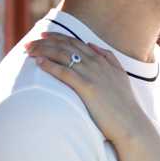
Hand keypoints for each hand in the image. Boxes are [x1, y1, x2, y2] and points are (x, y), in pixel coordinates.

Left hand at [26, 27, 144, 145]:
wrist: (131, 124)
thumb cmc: (125, 106)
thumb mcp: (120, 76)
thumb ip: (108, 58)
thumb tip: (92, 46)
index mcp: (102, 60)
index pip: (75, 42)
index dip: (58, 37)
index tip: (44, 36)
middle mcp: (96, 63)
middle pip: (65, 45)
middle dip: (45, 41)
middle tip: (29, 42)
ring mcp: (92, 74)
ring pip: (62, 55)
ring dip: (43, 50)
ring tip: (28, 51)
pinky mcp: (87, 88)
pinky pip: (64, 72)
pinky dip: (50, 65)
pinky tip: (38, 63)